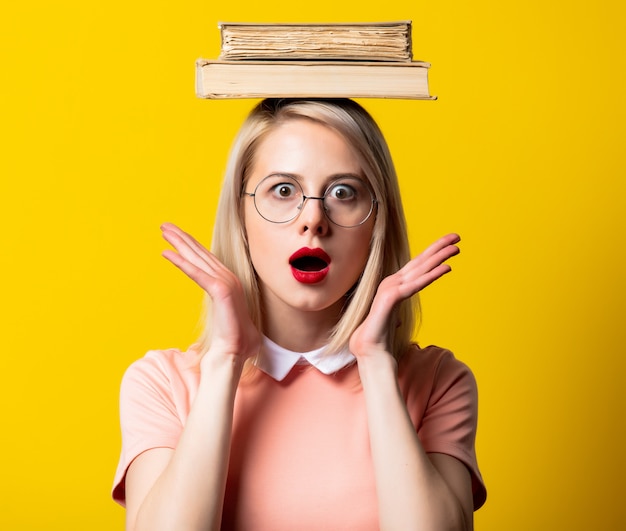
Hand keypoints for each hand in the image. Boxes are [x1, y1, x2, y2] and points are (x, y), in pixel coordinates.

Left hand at [160, 222, 260, 361]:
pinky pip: (197, 273)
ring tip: (163, 231)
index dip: (190, 244)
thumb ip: (219, 307)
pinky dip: (182, 263)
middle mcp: (228, 278)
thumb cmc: (230, 339)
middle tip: (164, 225)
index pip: (206, 259)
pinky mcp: (221, 291)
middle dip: (182, 237)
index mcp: (228, 282)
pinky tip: (166, 253)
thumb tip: (219, 313)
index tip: (176, 234)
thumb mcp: (222, 316)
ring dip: (180, 243)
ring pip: (197, 259)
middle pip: (200, 253)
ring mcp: (226, 283)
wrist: (234, 353)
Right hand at [350, 233, 460, 359]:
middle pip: (420, 262)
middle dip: (438, 247)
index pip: (416, 266)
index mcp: (393, 287)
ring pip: (420, 269)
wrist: (370, 352)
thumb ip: (394, 317)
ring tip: (456, 246)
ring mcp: (391, 289)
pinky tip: (446, 268)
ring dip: (439, 256)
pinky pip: (417, 285)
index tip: (449, 245)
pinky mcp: (392, 298)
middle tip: (457, 236)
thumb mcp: (390, 322)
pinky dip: (432, 275)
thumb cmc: (379, 338)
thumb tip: (395, 321)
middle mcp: (392, 283)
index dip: (432, 254)